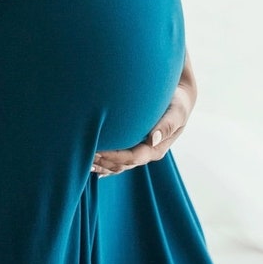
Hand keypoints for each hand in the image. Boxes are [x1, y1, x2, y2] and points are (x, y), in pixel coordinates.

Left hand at [91, 54, 196, 176]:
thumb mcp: (176, 112)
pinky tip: (91, 164)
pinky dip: (105, 163)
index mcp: (157, 148)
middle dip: (104, 161)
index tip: (97, 150)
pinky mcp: (136, 145)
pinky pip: (118, 159)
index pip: (132, 157)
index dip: (114, 156)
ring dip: (102, 165)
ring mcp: (141, 150)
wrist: (179, 98)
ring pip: (118, 165)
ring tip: (83, 162)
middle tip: (84, 154)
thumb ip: (166, 125)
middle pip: (122, 164)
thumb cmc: (177, 103)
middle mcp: (147, 152)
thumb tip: (152, 140)